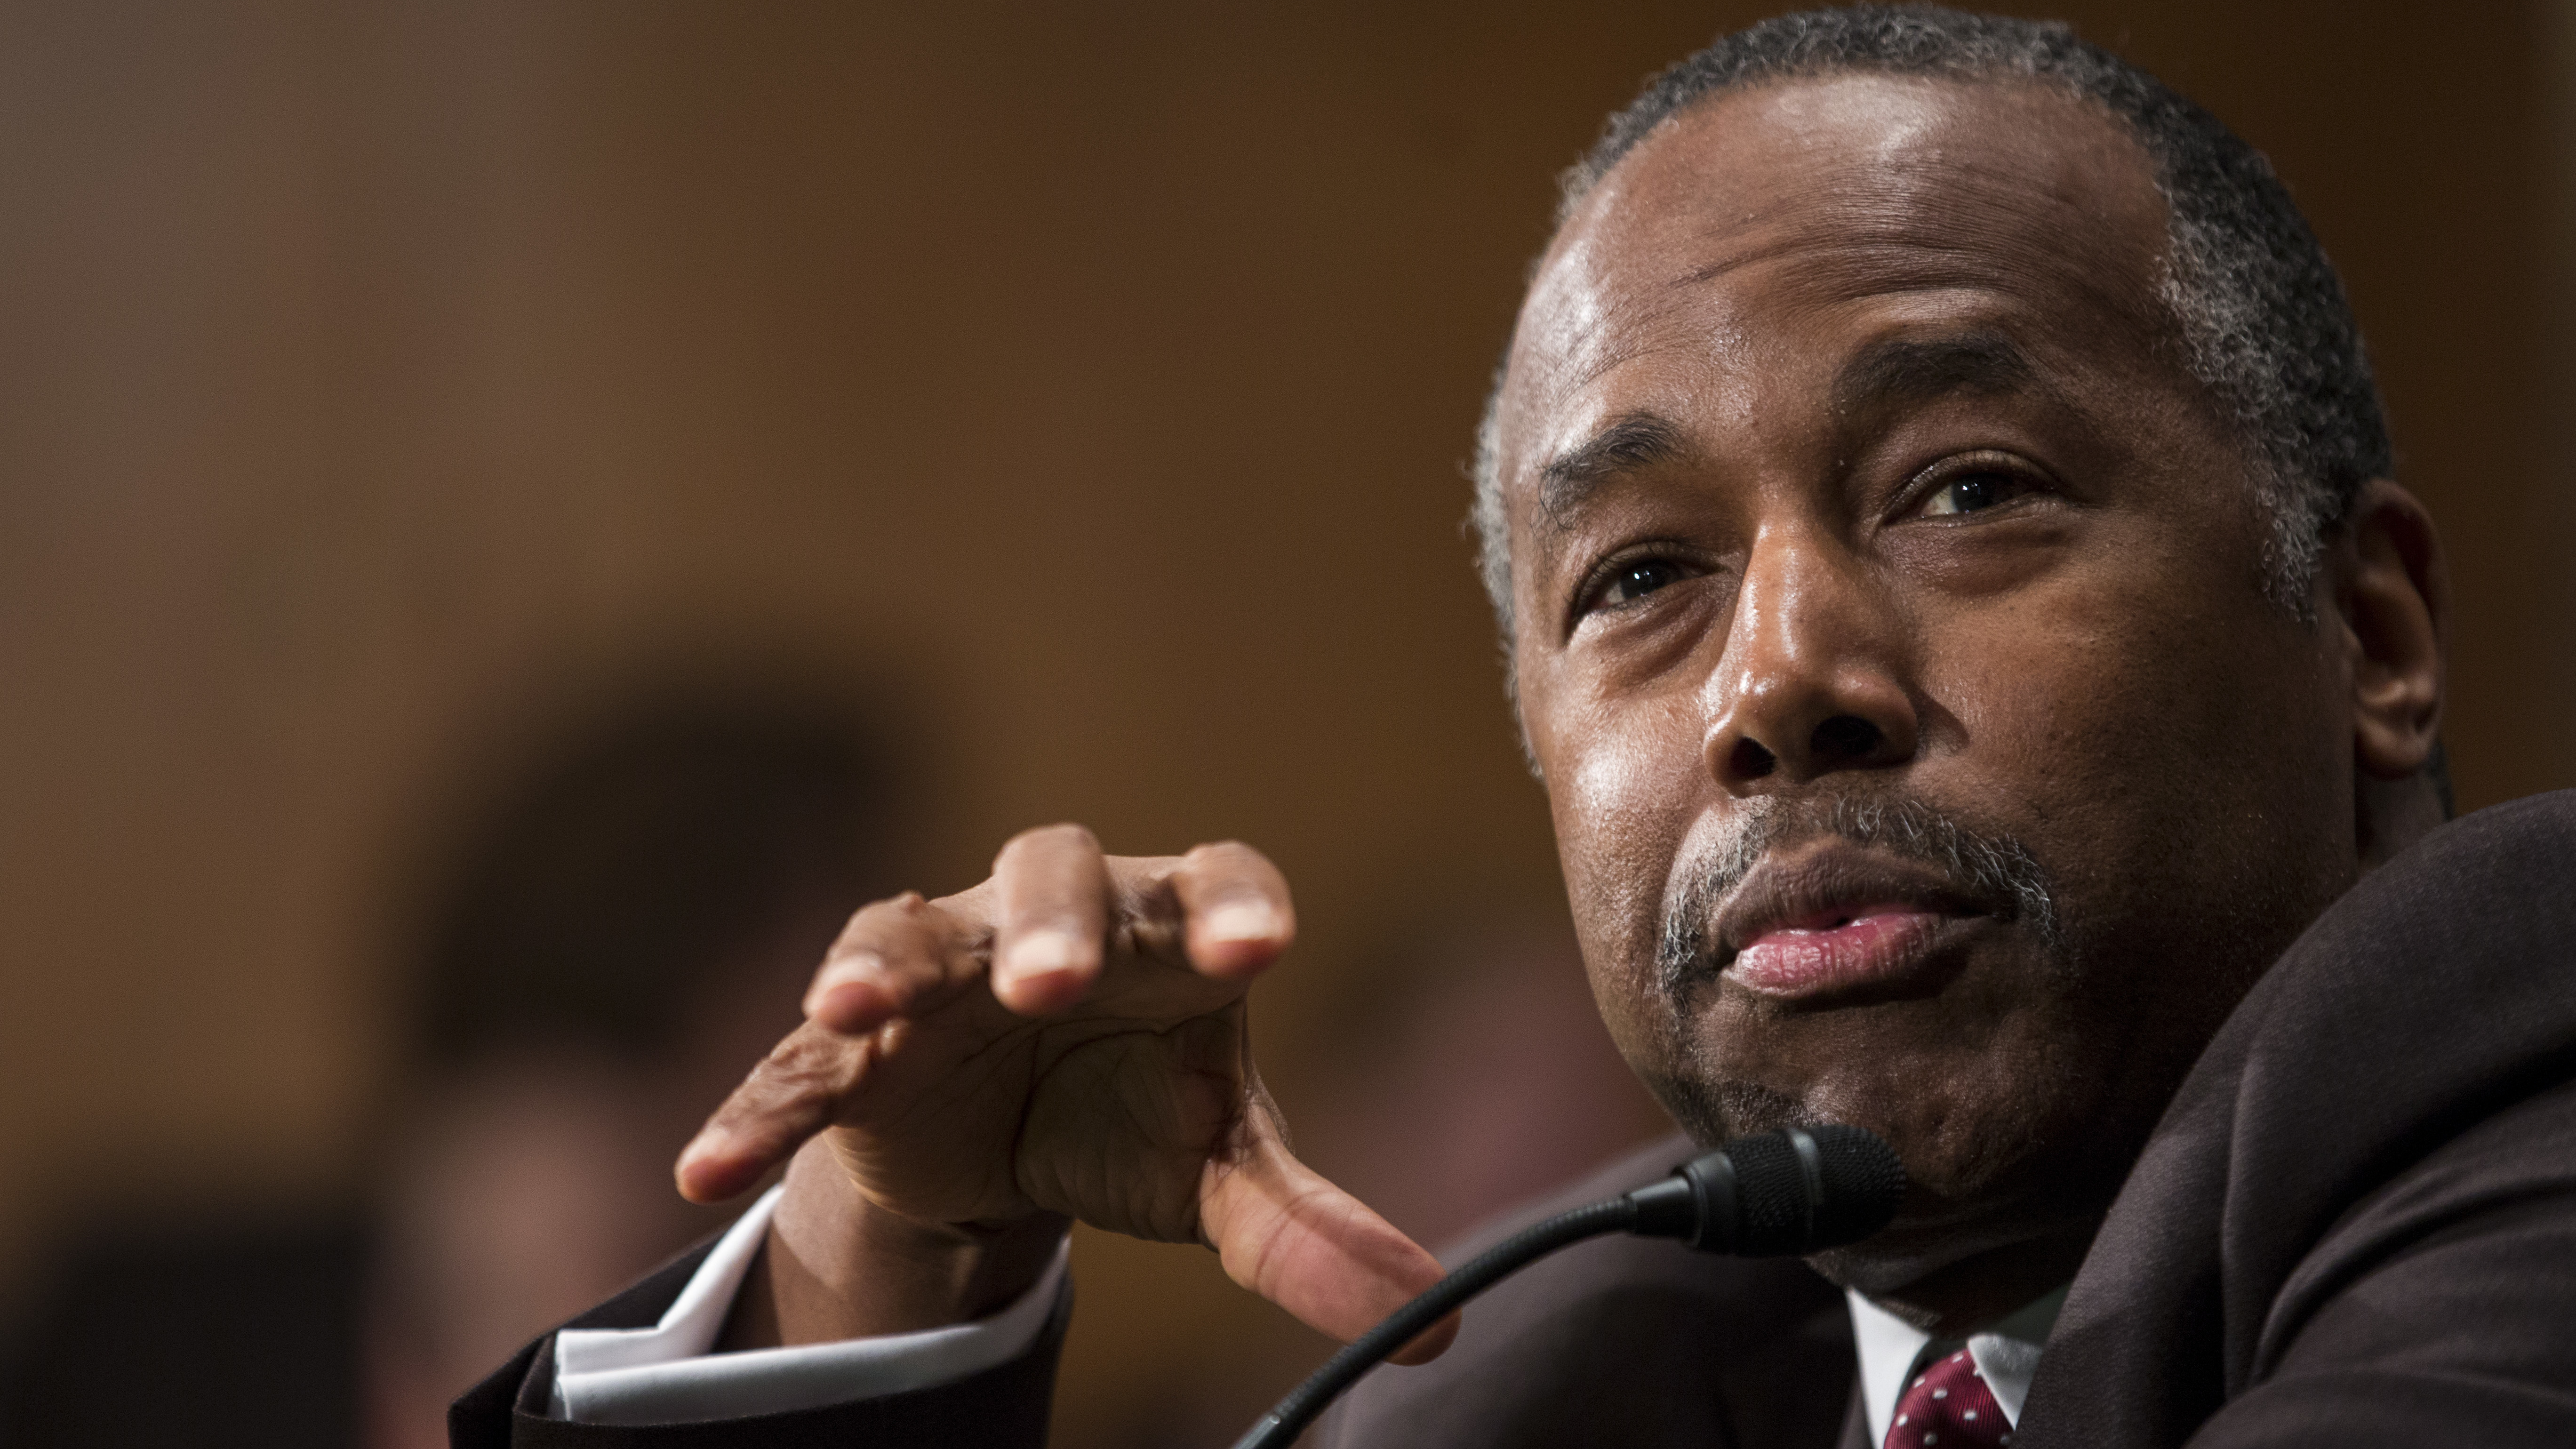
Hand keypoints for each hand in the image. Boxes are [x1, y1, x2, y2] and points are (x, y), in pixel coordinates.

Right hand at [675, 825, 1452, 1358]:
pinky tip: (708, 1172)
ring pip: (909, 932)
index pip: (1218, 883)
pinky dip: (760, 1108)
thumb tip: (1440, 1323)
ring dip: (880, 965)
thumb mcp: (1224, 1175)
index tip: (1262, 948)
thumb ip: (1312, 1232)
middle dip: (1046, 923)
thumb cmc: (1137, 1116)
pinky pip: (801, 1063)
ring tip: (850, 1006)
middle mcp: (1058, 919)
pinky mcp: (859, 1044)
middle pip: (1053, 874)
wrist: (1012, 1131)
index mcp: (1172, 929)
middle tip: (1046, 981)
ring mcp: (945, 968)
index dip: (1235, 905)